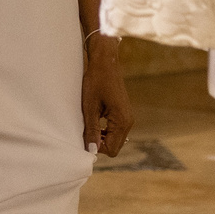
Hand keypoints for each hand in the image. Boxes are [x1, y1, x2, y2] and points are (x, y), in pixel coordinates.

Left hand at [82, 36, 132, 157]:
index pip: (112, 149)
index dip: (97, 148)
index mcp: (122, 121)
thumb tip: (91, 151)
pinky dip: (105, 130)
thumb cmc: (96, 81)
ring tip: (90, 123)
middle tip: (87, 130)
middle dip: (100, 143)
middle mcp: (128, 121)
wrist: (105, 62)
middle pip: (115, 146)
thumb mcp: (90, 108)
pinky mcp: (123, 112)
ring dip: (102, 136)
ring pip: (115, 139)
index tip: (86, 137)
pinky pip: (115, 130)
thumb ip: (91, 130)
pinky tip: (96, 119)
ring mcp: (127, 117)